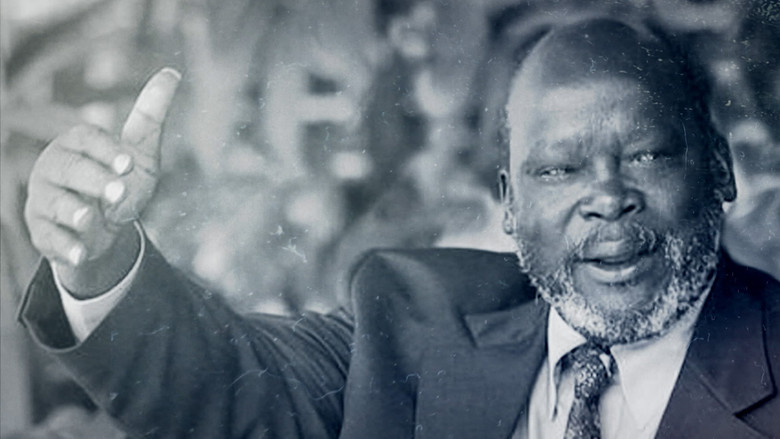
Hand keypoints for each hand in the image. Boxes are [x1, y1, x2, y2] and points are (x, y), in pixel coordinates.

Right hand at [25, 68, 180, 295]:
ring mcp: (44, 200)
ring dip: (73, 212)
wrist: (106, 229)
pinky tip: (80, 253)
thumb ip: (150, 117)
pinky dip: (64, 246)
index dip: (106, 151)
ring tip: (90, 218)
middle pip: (68, 170)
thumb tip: (172, 73)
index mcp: (77, 144)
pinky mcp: (42, 232)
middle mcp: (53, 168)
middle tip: (117, 191)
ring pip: (52, 203)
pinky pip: (48, 238)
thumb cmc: (121, 182)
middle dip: (93, 180)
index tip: (128, 163)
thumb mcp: (140, 154)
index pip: (87, 139)